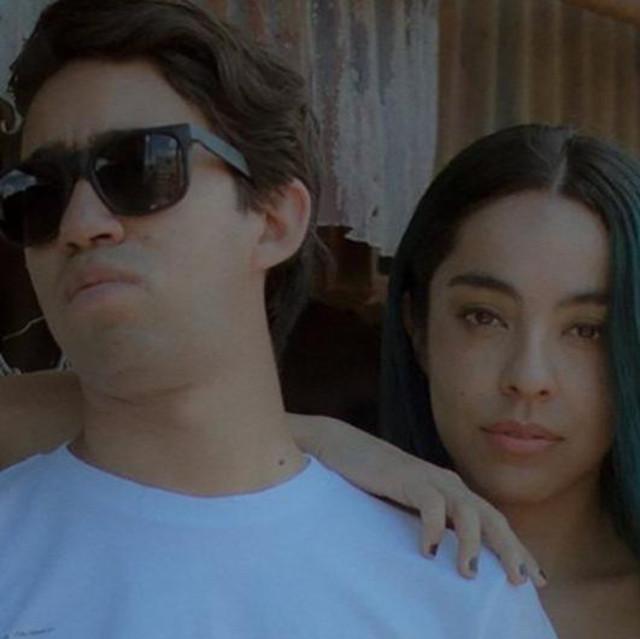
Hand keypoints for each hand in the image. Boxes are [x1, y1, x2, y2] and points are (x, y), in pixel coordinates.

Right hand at [290, 415, 545, 586]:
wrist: (345, 448)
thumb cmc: (376, 481)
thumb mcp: (410, 506)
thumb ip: (432, 523)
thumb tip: (448, 557)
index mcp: (453, 492)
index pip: (494, 522)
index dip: (516, 549)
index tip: (535, 579)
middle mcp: (449, 484)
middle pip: (491, 517)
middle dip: (510, 548)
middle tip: (519, 582)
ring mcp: (429, 479)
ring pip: (467, 510)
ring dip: (472, 543)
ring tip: (469, 572)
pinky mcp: (407, 477)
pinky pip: (430, 503)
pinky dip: (433, 528)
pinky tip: (427, 550)